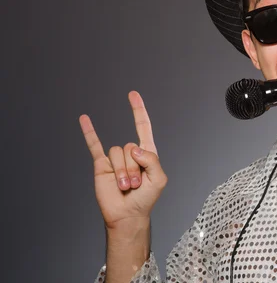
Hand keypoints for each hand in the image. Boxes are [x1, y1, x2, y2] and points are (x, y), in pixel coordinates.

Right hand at [79, 91, 166, 230]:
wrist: (128, 215)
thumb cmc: (146, 198)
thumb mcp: (159, 179)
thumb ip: (152, 161)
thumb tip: (134, 148)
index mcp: (147, 153)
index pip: (143, 127)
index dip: (138, 111)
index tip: (133, 94)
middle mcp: (130, 153)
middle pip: (130, 146)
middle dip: (133, 168)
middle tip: (136, 185)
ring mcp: (115, 159)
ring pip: (116, 153)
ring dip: (122, 173)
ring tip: (125, 187)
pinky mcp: (101, 165)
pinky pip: (94, 145)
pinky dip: (89, 131)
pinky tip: (84, 118)